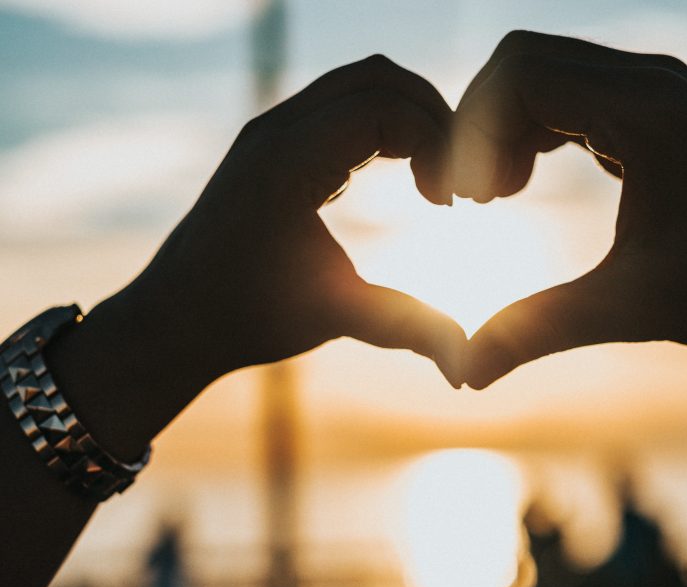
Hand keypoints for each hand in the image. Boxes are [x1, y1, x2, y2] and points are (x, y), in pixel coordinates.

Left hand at [144, 54, 464, 382]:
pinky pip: (342, 107)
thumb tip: (467, 363)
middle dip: (433, 119)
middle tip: (455, 180)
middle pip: (378, 78)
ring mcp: (272, 131)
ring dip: (410, 119)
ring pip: (361, 85)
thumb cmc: (246, 318)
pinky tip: (404, 180)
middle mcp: (276, 130)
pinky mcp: (275, 144)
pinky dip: (385, 128)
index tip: (448, 203)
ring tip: (434, 180)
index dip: (435, 144)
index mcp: (287, 160)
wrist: (175, 319)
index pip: (385, 107)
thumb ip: (406, 328)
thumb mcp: (333, 319)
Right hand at [451, 31, 686, 388]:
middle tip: (475, 200)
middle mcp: (650, 82)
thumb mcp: (634, 306)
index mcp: (645, 112)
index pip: (520, 74)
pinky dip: (536, 129)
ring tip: (496, 196)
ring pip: (547, 74)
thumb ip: (541, 329)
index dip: (473, 133)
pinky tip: (527, 182)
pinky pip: (574, 94)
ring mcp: (656, 91)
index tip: (468, 202)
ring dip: (507, 127)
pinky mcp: (659, 111)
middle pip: (524, 62)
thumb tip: (466, 373)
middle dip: (481, 126)